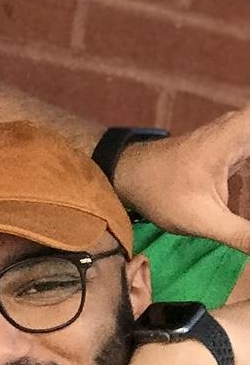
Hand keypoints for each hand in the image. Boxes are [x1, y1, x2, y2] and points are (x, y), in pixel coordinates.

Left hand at [114, 105, 249, 253]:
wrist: (126, 175)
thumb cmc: (159, 191)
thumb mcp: (205, 220)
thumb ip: (248, 237)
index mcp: (240, 133)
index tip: (248, 191)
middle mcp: (243, 127)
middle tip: (241, 200)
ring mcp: (241, 136)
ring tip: (236, 200)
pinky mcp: (238, 149)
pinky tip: (247, 200)